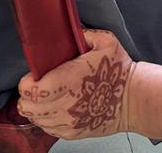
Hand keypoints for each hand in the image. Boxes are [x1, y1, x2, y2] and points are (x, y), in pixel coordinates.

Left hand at [17, 29, 134, 139]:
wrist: (135, 99)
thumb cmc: (120, 71)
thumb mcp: (105, 42)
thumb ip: (81, 34)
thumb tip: (67, 29)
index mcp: (69, 79)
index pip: (31, 90)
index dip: (26, 83)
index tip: (32, 77)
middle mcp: (66, 104)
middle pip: (28, 107)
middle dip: (28, 96)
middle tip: (36, 87)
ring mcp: (68, 121)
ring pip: (35, 119)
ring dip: (36, 109)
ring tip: (46, 98)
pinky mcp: (72, 132)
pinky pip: (48, 129)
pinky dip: (47, 119)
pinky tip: (57, 108)